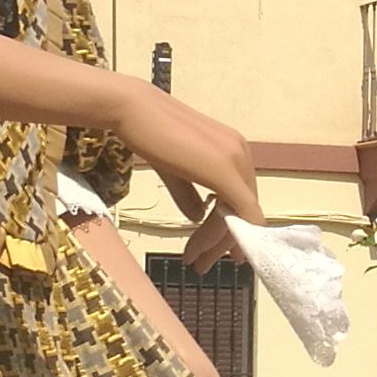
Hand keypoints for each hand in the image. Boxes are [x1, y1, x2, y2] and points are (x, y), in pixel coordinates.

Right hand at [116, 85, 264, 260]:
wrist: (133, 111)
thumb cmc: (150, 135)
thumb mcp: (175, 170)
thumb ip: (190, 193)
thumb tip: (198, 216)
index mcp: (233, 149)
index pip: (240, 196)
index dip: (232, 227)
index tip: (218, 252)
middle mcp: (242, 153)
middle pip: (244, 209)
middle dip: (223, 241)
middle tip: (201, 264)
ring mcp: (236, 160)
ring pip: (240, 215)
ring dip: (216, 242)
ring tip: (194, 262)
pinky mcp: (225, 170)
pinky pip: (242, 212)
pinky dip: (230, 236)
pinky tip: (211, 251)